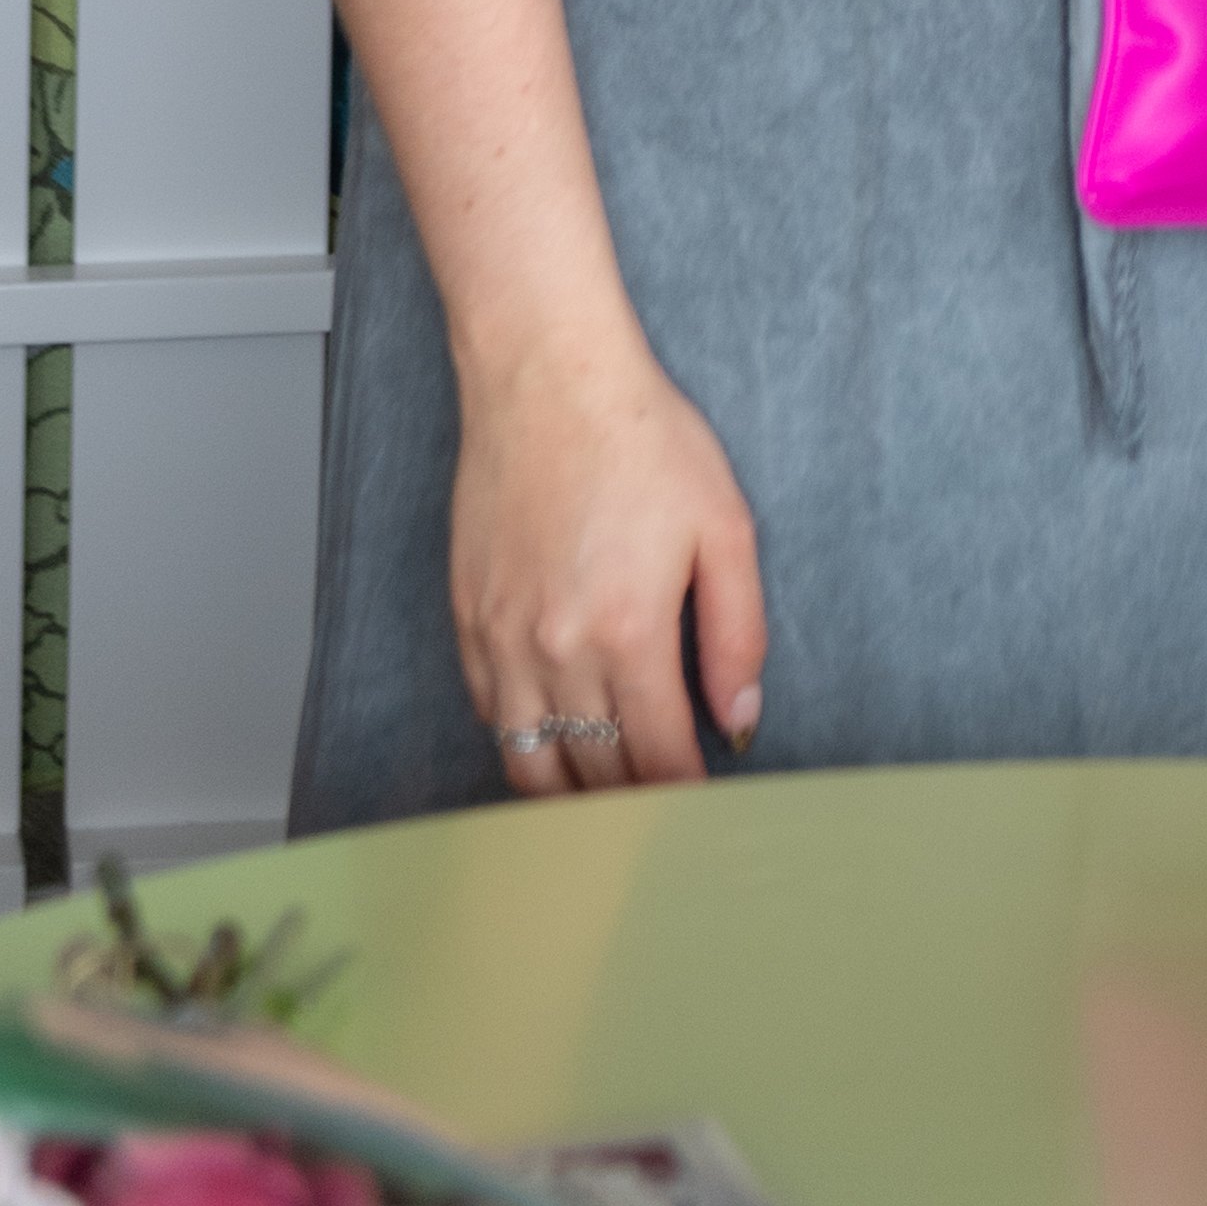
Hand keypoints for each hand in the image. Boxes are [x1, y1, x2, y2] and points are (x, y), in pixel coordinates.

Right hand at [448, 318, 766, 792]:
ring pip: (530, 769)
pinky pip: (491, 720)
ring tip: (609, 808)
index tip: (705, 820)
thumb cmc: (641, 439)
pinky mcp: (467, 623)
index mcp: (627, 633)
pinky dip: (525, 751)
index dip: (685, 803)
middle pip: (594, 778)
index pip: (658, 761)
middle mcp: (555, 652)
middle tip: (663, 827)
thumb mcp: (724, 527)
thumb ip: (737, 634)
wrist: (547, 378)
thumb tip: (739, 720)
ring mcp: (501, 642)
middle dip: (633, 812)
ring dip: (572, 801)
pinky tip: (556, 750)